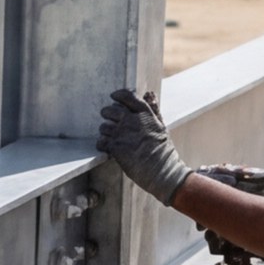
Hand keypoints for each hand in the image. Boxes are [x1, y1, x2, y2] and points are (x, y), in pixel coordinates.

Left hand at [97, 88, 192, 205]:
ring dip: (105, 132)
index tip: (114, 97)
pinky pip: (100, 142)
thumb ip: (153, 109)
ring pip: (103, 127)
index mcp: (145, 114)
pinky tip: (110, 148)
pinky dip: (103, 145)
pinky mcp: (115, 147)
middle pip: (110, 110)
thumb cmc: (163, 150)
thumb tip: (149, 93)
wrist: (161, 171)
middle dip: (107, 114)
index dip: (118, 95)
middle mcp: (132, 121)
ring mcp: (122, 133)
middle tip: (111, 120)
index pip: (127, 96)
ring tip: (114, 138)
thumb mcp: (161, 126)